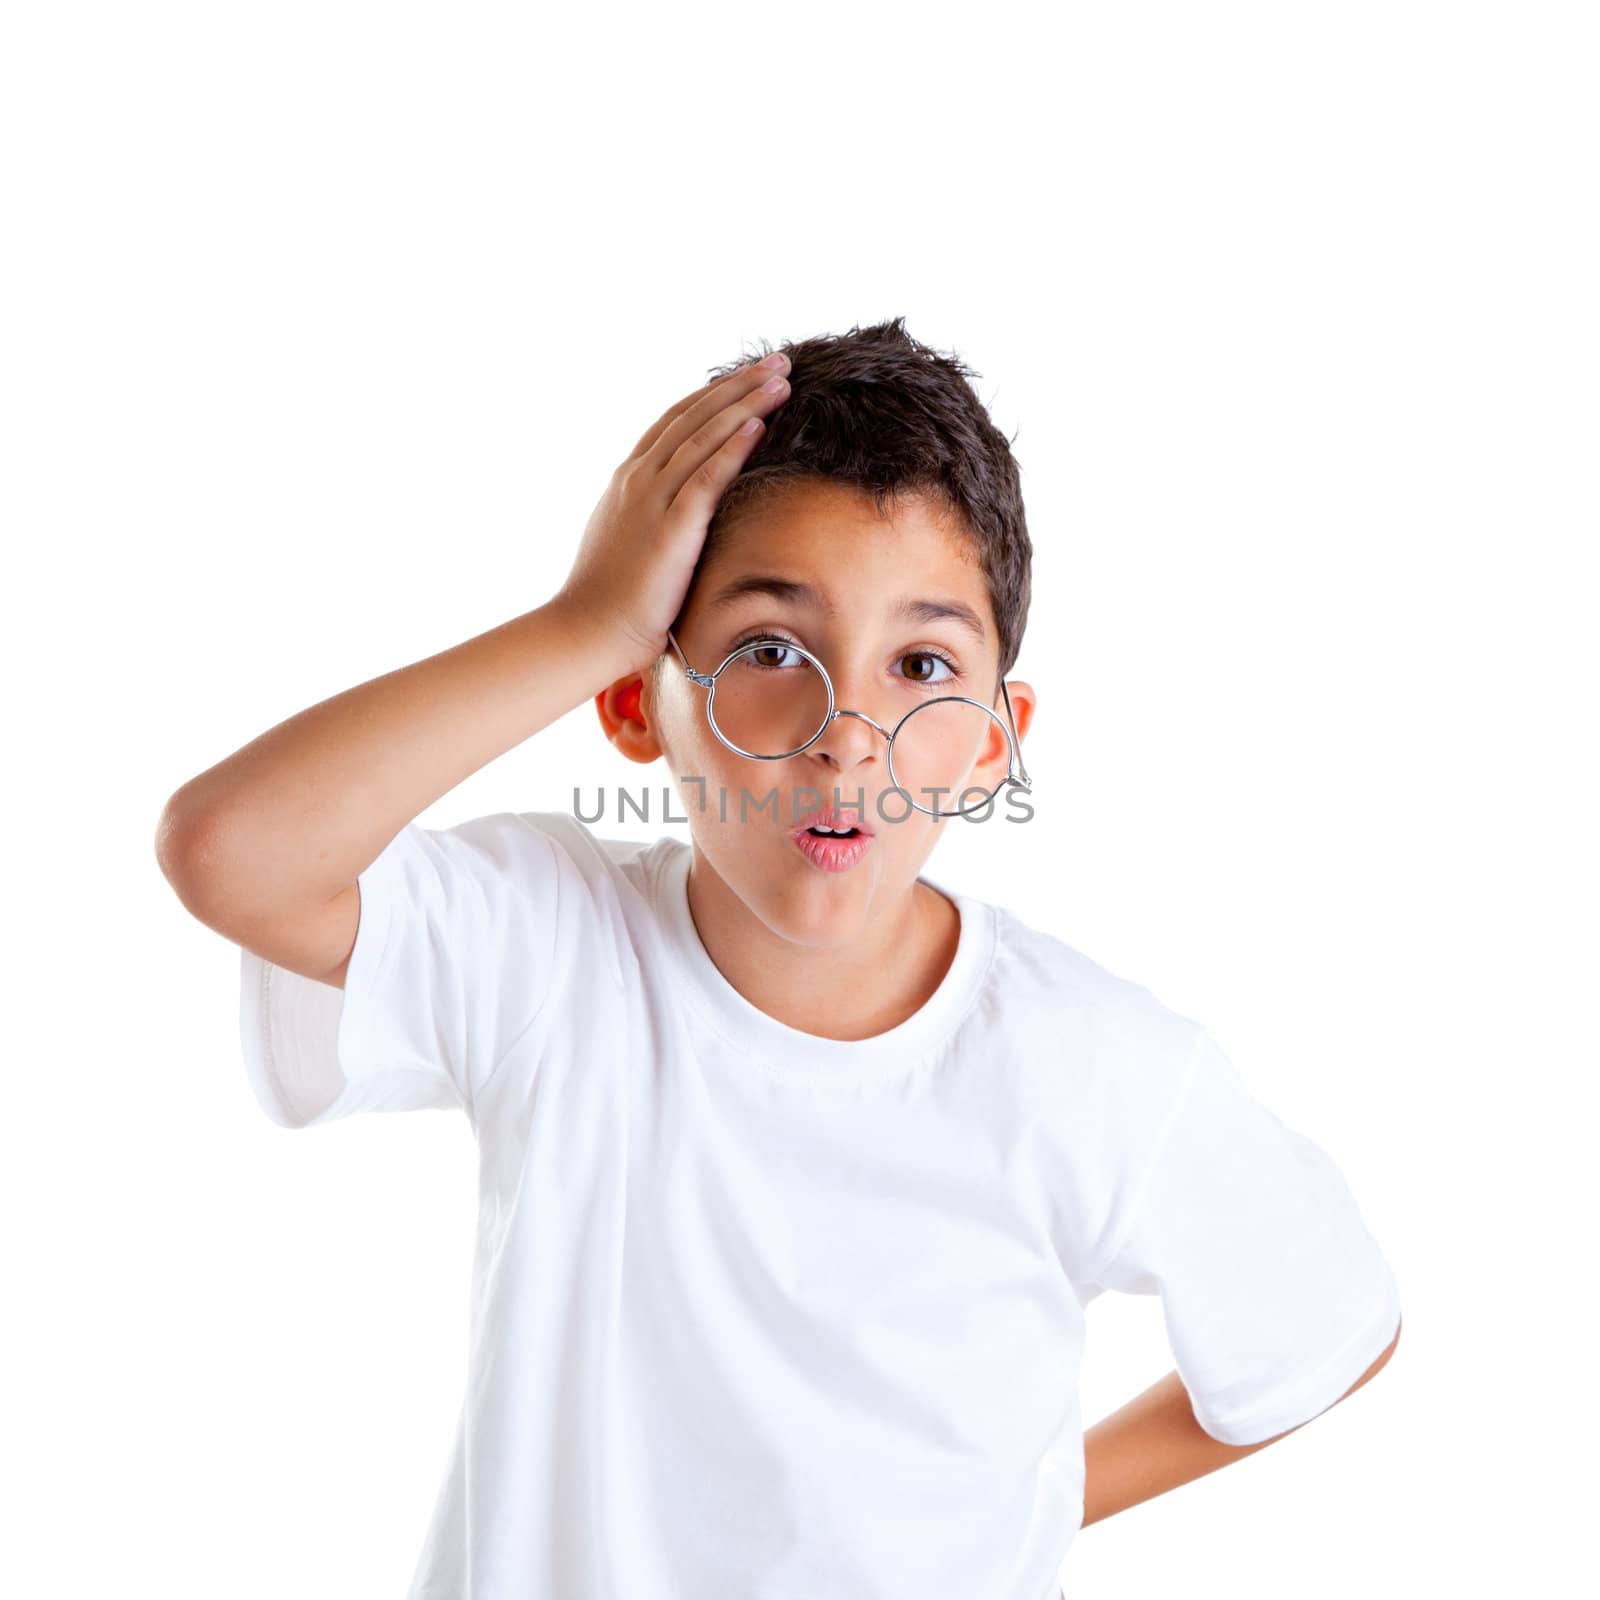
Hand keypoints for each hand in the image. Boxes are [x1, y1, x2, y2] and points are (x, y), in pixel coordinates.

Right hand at [555, 353, 792, 678]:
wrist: (586, 631)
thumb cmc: (608, 599)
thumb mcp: (628, 542)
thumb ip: (651, 517)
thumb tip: (675, 514)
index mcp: (629, 481)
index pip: (677, 422)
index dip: (715, 395)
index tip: (749, 376)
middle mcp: (639, 479)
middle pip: (694, 417)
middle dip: (739, 386)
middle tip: (778, 362)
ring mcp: (651, 500)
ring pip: (703, 437)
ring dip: (744, 405)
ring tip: (781, 382)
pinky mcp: (670, 529)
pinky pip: (705, 478)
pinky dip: (731, 448)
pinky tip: (758, 425)